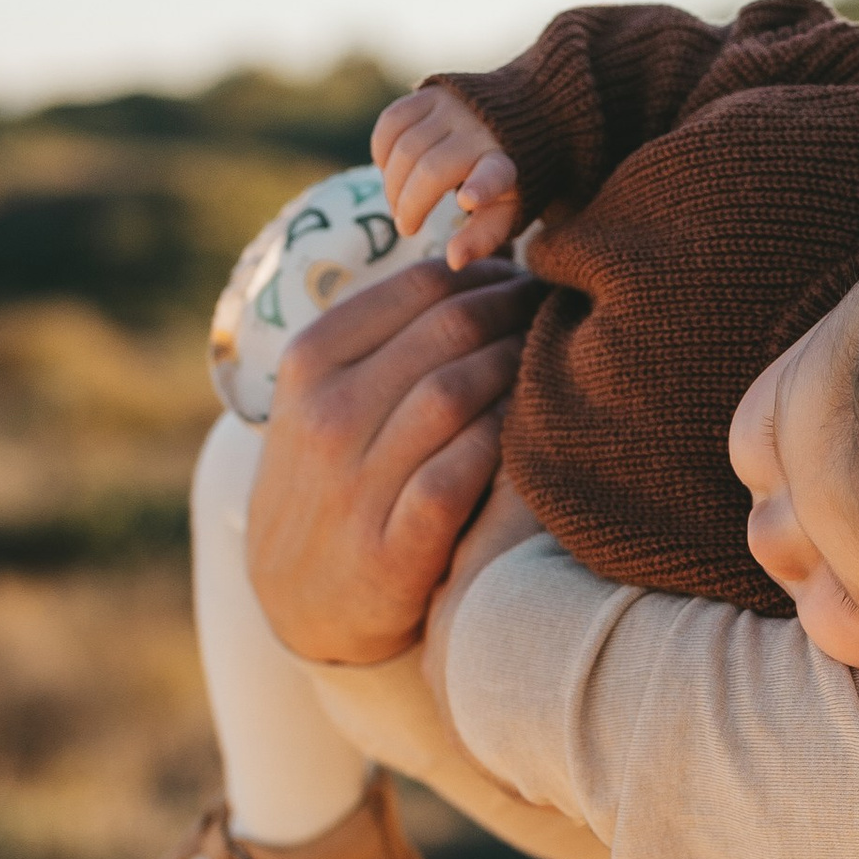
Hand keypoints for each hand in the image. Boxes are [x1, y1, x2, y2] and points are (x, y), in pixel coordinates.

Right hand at [247, 254, 536, 666]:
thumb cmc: (336, 477)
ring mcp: (351, 485)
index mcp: (310, 362)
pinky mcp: (387, 551)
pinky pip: (458, 476)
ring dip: (517, 368)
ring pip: (453, 396)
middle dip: (517, 312)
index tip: (530, 277)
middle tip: (560, 309)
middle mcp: (324, 417)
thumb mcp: (324, 396)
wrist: (299, 602)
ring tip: (559, 359)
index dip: (491, 275)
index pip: (418, 288)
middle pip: (445, 333)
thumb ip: (386, 335)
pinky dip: (503, 444)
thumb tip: (477, 256)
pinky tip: (538, 431)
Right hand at [372, 83, 523, 260]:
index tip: (468, 200)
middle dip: (409, 205)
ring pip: (405, 146)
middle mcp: (481, 130)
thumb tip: (453, 261)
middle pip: (429, 170)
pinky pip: (391, 121)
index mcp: (507, 163)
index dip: (481, 187)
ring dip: (392, 183)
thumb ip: (483, 238)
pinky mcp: (431, 92)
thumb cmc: (508, 178)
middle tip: (406, 226)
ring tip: (399, 203)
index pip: (495, 174)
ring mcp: (453, 107)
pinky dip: (381, 150)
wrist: (523, 113)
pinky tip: (388, 170)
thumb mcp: (506, 210)